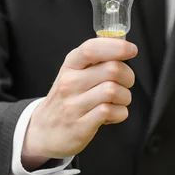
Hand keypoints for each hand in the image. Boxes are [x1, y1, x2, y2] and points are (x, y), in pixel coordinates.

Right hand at [21, 38, 137, 169]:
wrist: (43, 131)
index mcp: (70, 65)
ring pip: (113, 91)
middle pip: (112, 69)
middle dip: (128, 76)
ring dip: (125, 97)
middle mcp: (70, 83)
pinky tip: (112, 114)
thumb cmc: (66, 99)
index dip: (116, 47)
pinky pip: (111, 112)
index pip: (91, 49)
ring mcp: (74, 105)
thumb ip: (95, 60)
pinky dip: (120, 113)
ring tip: (118, 101)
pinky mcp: (81, 125)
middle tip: (125, 83)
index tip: (131, 50)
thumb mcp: (73, 73)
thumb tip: (122, 43)